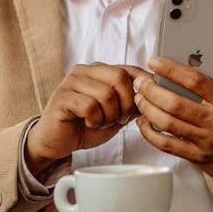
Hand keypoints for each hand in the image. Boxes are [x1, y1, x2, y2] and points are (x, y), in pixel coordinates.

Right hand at [25, 63, 146, 178]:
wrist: (58, 142)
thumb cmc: (85, 126)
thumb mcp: (115, 114)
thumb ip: (131, 103)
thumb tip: (154, 95)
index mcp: (98, 70)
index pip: (128, 69)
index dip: (143, 84)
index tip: (149, 100)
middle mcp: (84, 70)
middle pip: (120, 77)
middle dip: (125, 104)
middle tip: (117, 118)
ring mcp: (71, 81)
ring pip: (107, 94)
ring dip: (109, 116)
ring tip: (99, 122)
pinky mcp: (62, 97)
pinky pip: (90, 107)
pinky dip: (94, 121)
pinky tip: (88, 123)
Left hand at [134, 45, 212, 195]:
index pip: (195, 81)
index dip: (171, 70)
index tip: (155, 61)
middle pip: (175, 103)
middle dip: (152, 90)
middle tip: (141, 81)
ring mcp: (205, 141)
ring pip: (168, 124)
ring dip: (148, 109)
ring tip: (139, 97)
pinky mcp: (197, 157)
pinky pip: (167, 145)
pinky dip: (150, 133)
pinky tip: (143, 122)